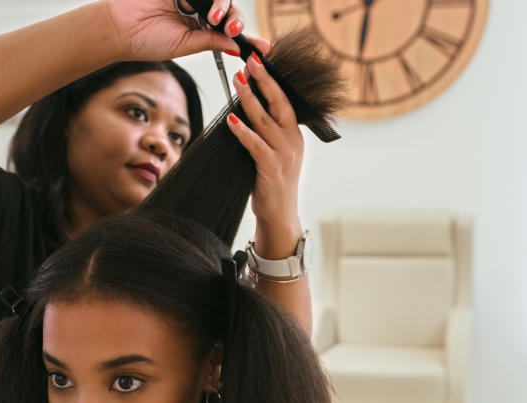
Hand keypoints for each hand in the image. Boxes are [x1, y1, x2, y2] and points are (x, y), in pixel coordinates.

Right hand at [103, 0, 244, 60]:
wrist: (120, 27)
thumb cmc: (146, 40)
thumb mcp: (185, 45)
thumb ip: (211, 42)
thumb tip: (237, 47)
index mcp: (200, 26)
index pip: (229, 27)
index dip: (246, 35)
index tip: (263, 46)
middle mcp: (198, 8)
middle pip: (228, 6)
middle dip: (233, 17)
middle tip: (229, 27)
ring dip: (221, 3)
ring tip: (213, 16)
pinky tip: (201, 2)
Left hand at [226, 40, 304, 230]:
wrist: (280, 216)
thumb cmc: (271, 185)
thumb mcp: (273, 155)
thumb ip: (265, 135)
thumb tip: (243, 112)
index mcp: (295, 136)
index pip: (284, 102)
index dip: (271, 82)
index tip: (257, 64)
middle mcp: (294, 142)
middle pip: (279, 104)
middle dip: (264, 81)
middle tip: (250, 62)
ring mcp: (285, 155)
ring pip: (266, 120)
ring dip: (249, 99)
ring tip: (236, 81)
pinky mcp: (272, 168)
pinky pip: (255, 144)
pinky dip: (243, 131)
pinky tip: (231, 119)